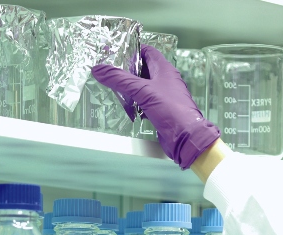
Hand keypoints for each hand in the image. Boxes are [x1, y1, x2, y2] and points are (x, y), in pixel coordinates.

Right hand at [92, 45, 220, 169]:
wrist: (185, 136)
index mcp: (164, 69)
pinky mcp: (161, 110)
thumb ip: (119, 80)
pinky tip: (126, 107)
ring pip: (143, 87)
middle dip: (127, 70)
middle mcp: (165, 79)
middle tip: (110, 72)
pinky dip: (135, 103)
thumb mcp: (142, 91)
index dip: (133, 50)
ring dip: (130, 88)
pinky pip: (145, 102)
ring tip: (113, 89)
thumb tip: (97, 69)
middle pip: (143, 69)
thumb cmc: (168, 108)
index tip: (116, 53)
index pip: (147, 51)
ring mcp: (164, 95)